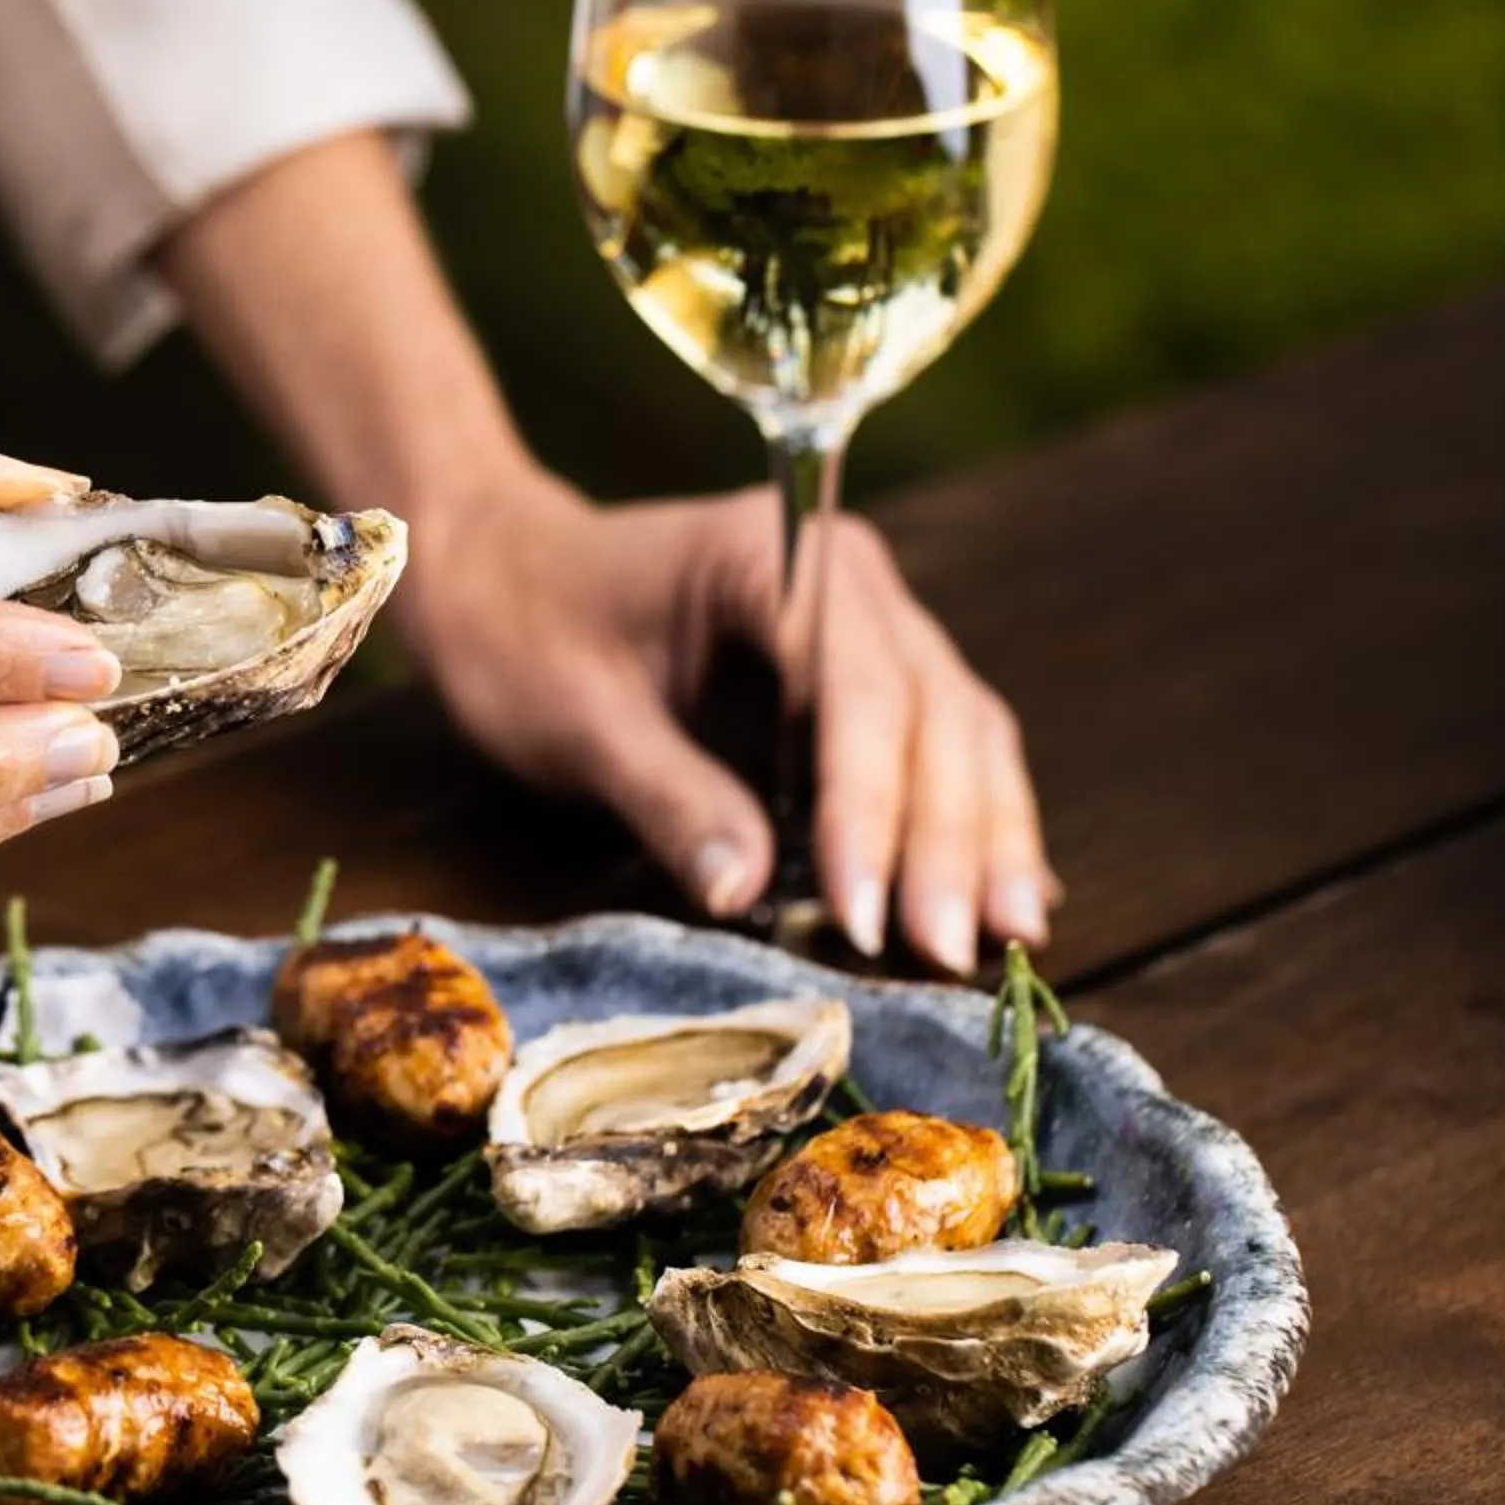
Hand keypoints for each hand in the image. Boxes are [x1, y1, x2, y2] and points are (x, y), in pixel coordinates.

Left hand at [396, 469, 1054, 971]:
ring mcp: (867, 624)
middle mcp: (845, 578)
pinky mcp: (863, 679)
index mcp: (775, 553)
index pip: (857, 686)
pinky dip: (971, 823)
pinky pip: (941, 747)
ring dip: (985, 837)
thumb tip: (745, 894)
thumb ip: (666, 796)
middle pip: (931, 711)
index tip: (868, 912)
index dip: (872, 806)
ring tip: (1007, 938)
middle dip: (946, 839)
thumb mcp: (575, 720)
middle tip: (945, 951)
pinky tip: (1007, 898)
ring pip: (961, 730)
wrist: (497, 573)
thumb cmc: (523, 631)